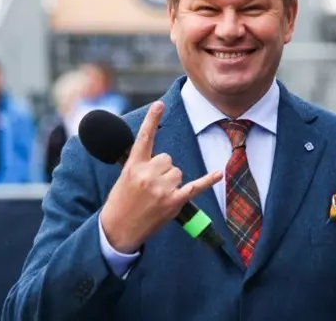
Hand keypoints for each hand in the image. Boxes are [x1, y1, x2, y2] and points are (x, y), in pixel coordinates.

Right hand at [99, 101, 222, 253]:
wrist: (117, 230)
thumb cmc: (120, 203)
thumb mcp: (124, 178)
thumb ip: (141, 164)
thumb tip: (162, 159)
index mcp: (133, 165)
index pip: (144, 138)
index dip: (152, 120)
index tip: (159, 104)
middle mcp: (147, 174)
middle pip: (168, 158)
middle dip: (163, 170)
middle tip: (150, 187)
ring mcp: (161, 188)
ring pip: (178, 172)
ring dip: (172, 182)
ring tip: (157, 197)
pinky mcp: (173, 201)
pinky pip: (194, 187)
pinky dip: (207, 180)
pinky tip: (218, 174)